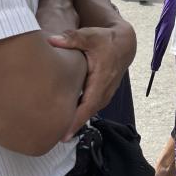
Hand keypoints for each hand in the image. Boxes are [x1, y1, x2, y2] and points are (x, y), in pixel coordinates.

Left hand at [49, 22, 136, 139]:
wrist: (123, 44)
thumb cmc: (105, 40)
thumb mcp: (90, 36)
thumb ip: (71, 38)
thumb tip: (51, 40)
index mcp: (102, 79)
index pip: (89, 104)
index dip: (77, 120)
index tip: (64, 133)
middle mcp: (106, 90)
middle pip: (88, 113)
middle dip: (72, 126)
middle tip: (52, 139)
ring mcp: (106, 93)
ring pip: (89, 111)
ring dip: (75, 122)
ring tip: (56, 133)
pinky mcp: (103, 93)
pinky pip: (90, 107)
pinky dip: (79, 114)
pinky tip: (65, 119)